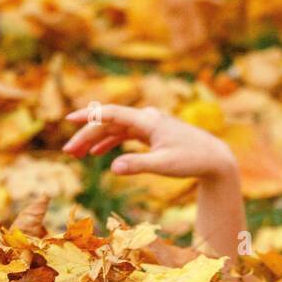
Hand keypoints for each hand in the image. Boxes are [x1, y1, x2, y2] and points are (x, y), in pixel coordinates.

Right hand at [61, 104, 236, 179]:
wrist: (213, 158)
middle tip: (68, 151)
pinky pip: (124, 134)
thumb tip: (113, 168)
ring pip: (114, 129)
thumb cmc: (192, 160)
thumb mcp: (164, 165)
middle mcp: (146, 118)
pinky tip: (96, 153)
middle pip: (109, 123)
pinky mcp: (150, 134)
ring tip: (75, 154)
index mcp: (147, 121)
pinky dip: (109, 143)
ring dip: (95, 140)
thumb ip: (138, 165)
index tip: (69, 119)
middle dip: (86, 135)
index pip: (112, 113)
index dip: (89, 115)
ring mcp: (148, 125)